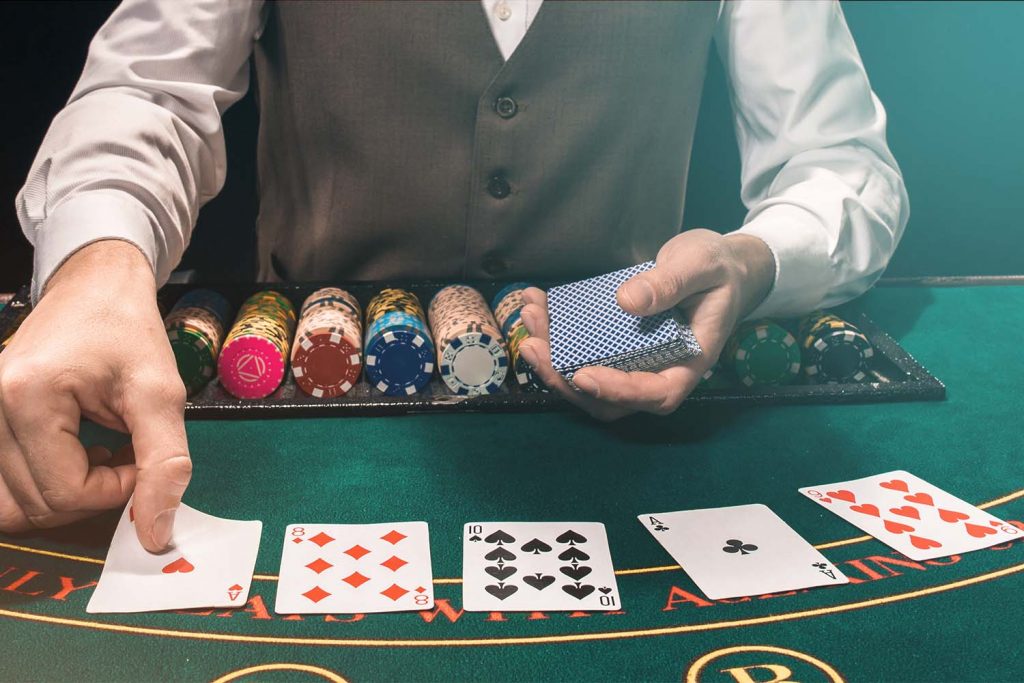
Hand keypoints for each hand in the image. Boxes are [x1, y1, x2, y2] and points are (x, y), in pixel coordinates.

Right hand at [0, 240, 189, 550]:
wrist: (95, 286)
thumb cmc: (128, 331)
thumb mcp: (160, 392)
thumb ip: (163, 462)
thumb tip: (156, 533)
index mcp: (27, 397)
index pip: (64, 493)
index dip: (114, 492)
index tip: (138, 459)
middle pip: (34, 503)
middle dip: (90, 495)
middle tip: (123, 456)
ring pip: (13, 501)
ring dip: (65, 492)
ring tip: (99, 454)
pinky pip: (3, 480)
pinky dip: (42, 482)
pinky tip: (74, 452)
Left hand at [518, 229, 774, 420]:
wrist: (722, 266)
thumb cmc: (719, 269)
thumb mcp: (701, 266)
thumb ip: (670, 284)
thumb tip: (627, 302)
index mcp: (689, 362)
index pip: (655, 394)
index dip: (617, 392)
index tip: (582, 375)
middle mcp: (659, 371)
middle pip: (610, 400)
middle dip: (565, 380)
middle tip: (533, 345)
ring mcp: (636, 362)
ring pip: (589, 380)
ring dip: (551, 357)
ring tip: (529, 315)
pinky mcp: (618, 347)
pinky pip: (583, 353)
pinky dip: (555, 335)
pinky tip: (537, 303)